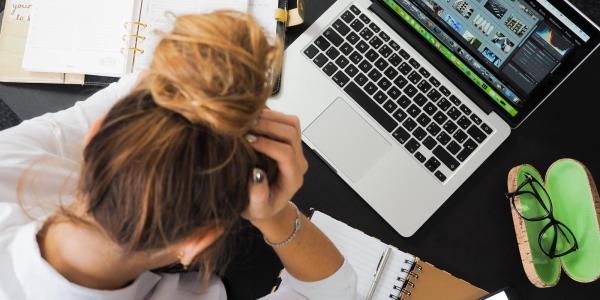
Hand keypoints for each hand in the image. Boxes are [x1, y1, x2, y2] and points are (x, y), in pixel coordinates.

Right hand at [241, 110, 307, 229]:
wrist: (268, 204)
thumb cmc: (260, 208)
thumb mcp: (256, 210)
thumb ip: (258, 197)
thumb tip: (256, 175)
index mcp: (293, 178)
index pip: (286, 153)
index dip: (267, 144)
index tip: (247, 140)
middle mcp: (298, 162)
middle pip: (291, 133)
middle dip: (268, 126)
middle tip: (245, 125)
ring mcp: (296, 150)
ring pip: (292, 123)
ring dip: (270, 117)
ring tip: (248, 119)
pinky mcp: (290, 141)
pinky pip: (287, 121)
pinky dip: (271, 115)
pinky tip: (253, 118)